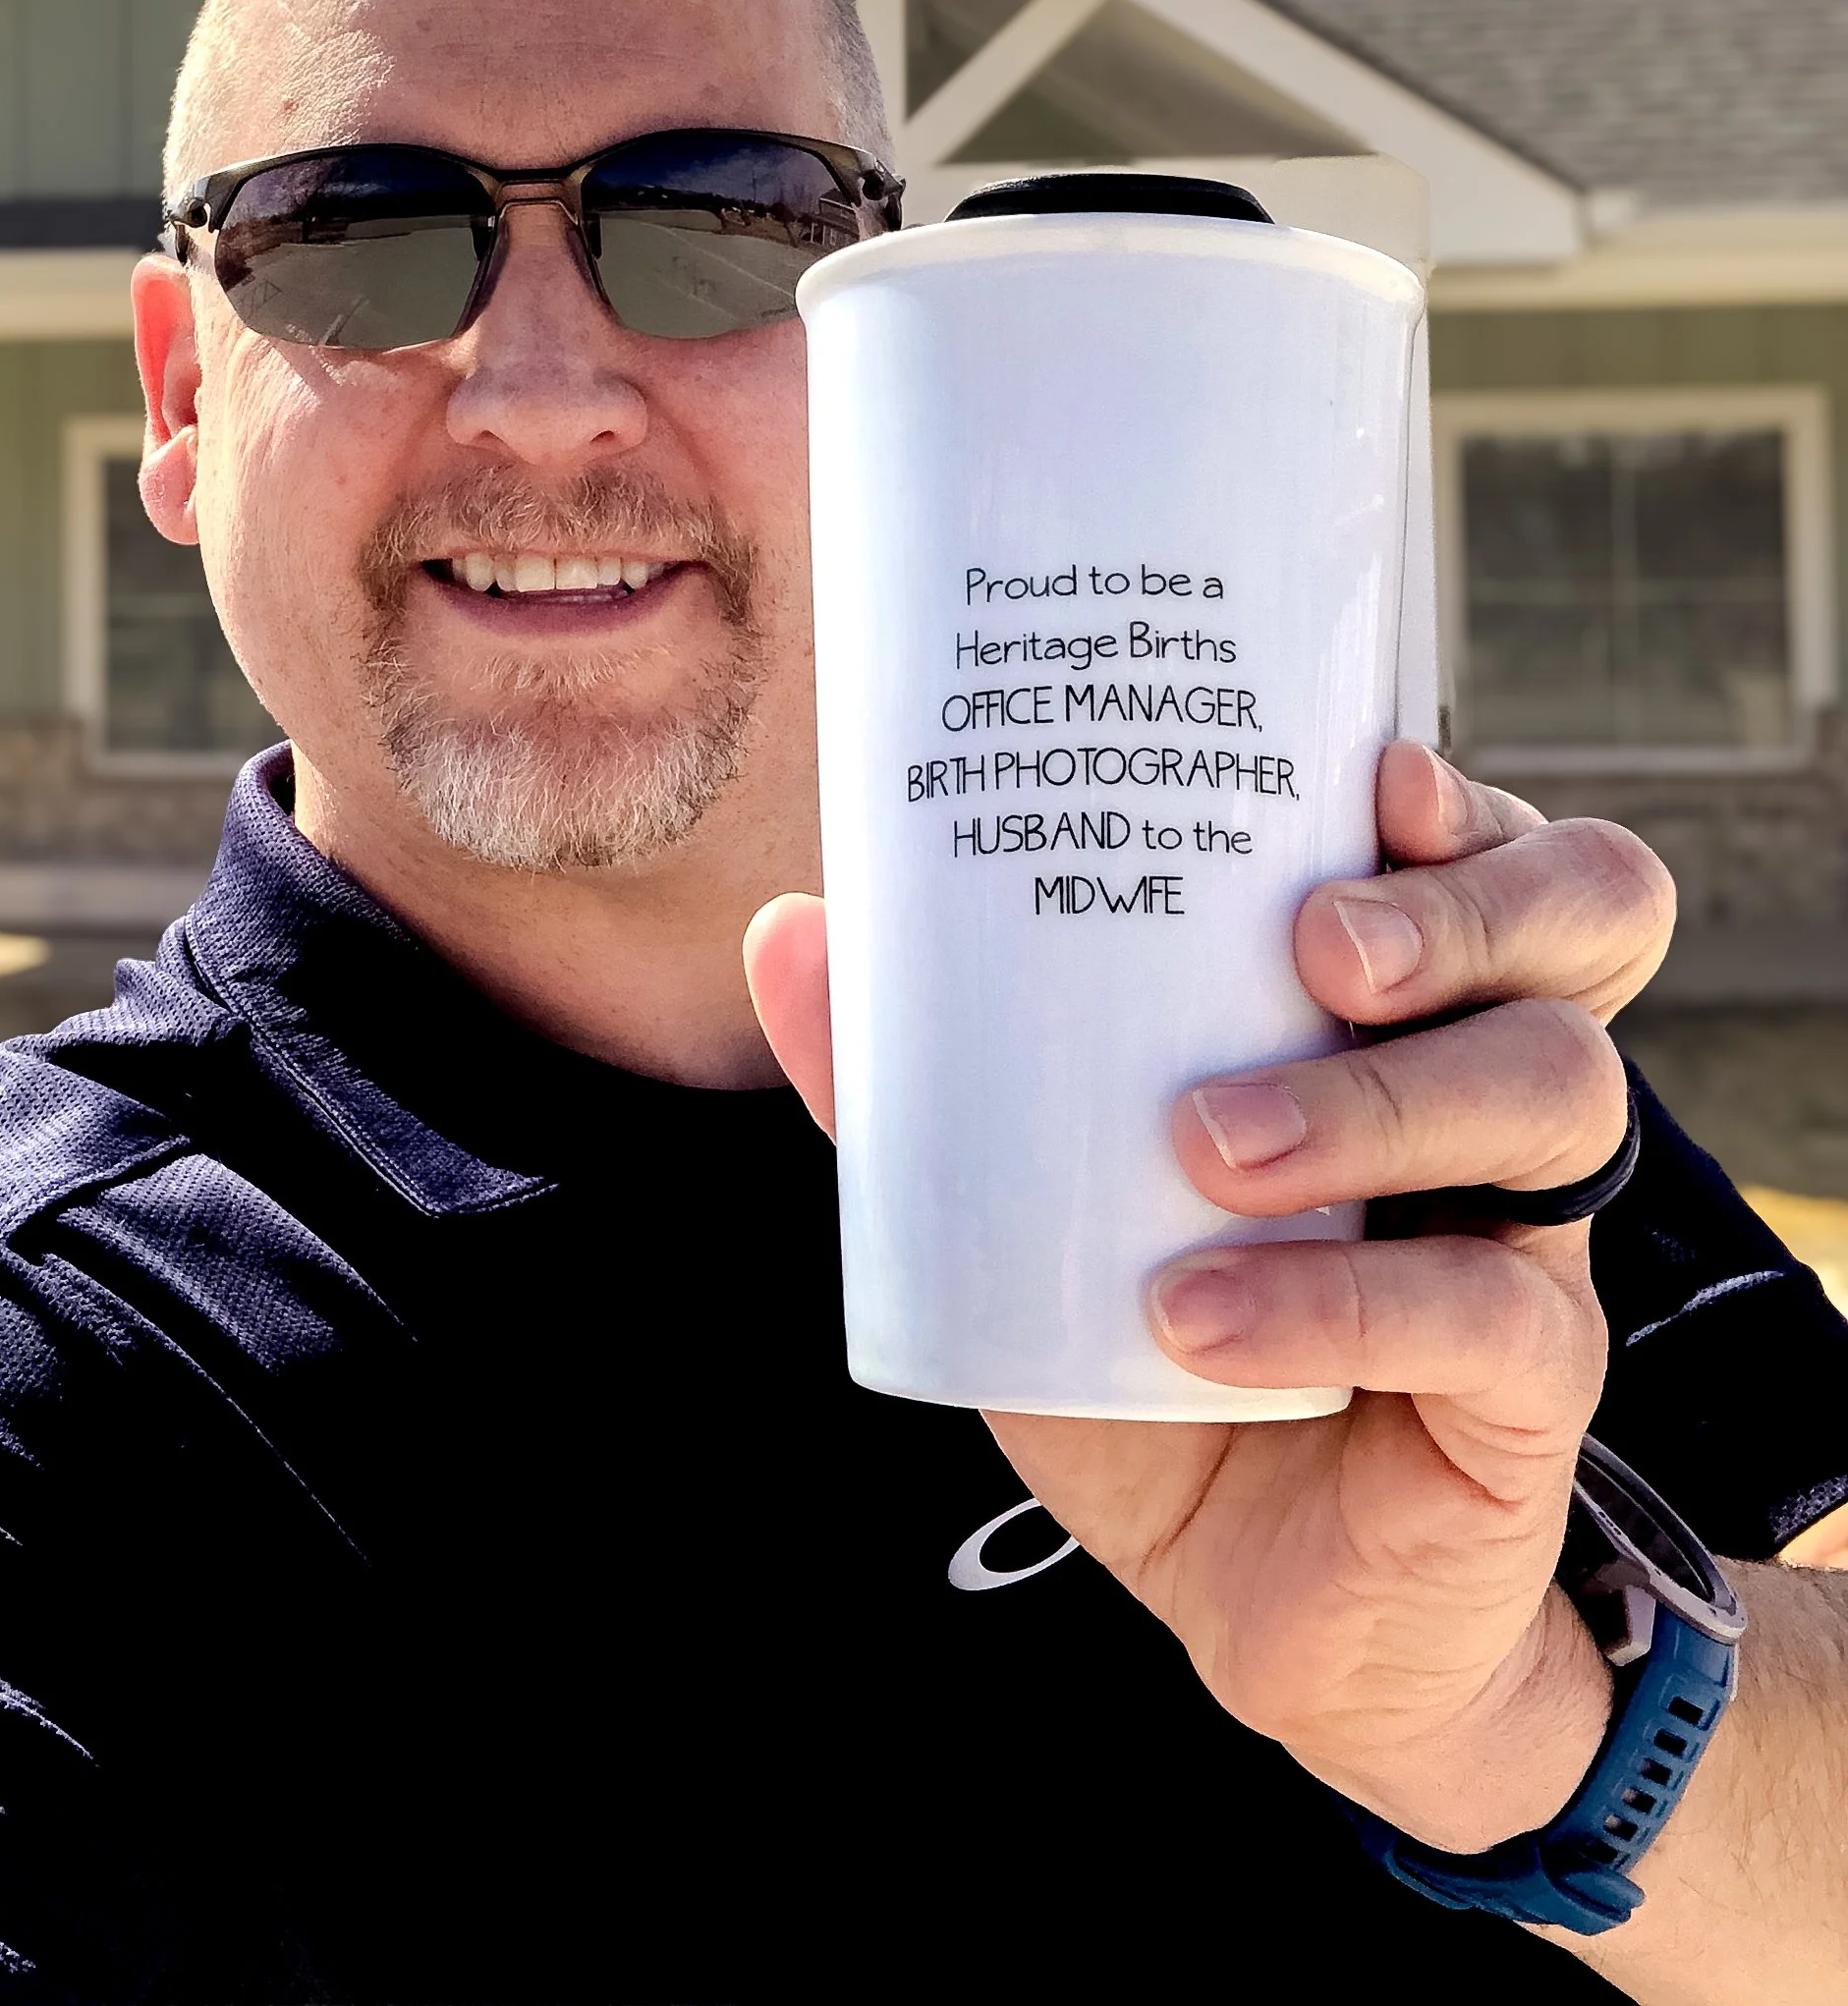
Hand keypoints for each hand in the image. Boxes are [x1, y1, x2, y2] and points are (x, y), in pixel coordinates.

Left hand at [745, 740, 1676, 1851]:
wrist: (1266, 1600)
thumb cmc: (1162, 1347)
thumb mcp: (1031, 1215)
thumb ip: (925, 1083)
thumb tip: (793, 931)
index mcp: (1393, 1005)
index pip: (1484, 848)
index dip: (1457, 801)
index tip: (1374, 782)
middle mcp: (1485, 1083)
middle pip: (1589, 915)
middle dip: (1468, 901)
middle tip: (1317, 948)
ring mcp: (1529, 1229)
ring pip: (1561, 1088)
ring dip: (1379, 1099)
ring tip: (1209, 1146)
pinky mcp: (1532, 1384)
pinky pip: (1495, 1314)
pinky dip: (1340, 1306)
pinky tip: (1201, 1323)